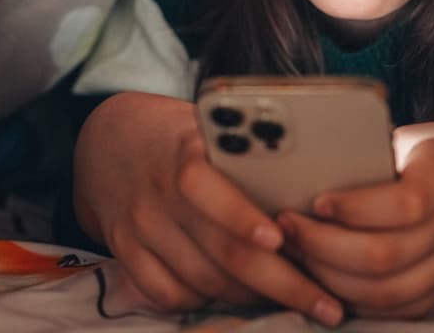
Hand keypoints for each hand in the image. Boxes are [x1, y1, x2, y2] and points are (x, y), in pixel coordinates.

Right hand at [72, 92, 344, 325]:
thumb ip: (249, 158)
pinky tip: (232, 296)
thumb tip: (313, 194)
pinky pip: (169, 295)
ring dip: (252, 297)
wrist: (107, 142)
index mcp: (185, 152)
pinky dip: (205, 302)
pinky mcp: (125, 253)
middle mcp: (159, 193)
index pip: (208, 187)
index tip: (281, 239)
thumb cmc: (179, 138)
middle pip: (223, 251)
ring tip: (294, 300)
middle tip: (326, 304)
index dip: (244, 217)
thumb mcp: (209, 130)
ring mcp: (140, 227)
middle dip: (284, 284)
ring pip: (204, 281)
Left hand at [275, 121, 433, 318]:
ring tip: (293, 253)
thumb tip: (308, 157)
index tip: (315, 199)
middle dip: (322, 247)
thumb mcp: (429, 136)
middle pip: (385, 257)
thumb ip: (380, 149)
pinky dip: (354, 301)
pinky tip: (322, 280)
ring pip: (386, 291)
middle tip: (283, 227)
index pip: (406, 203)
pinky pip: (397, 309)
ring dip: (329, 278)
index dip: (355, 207)